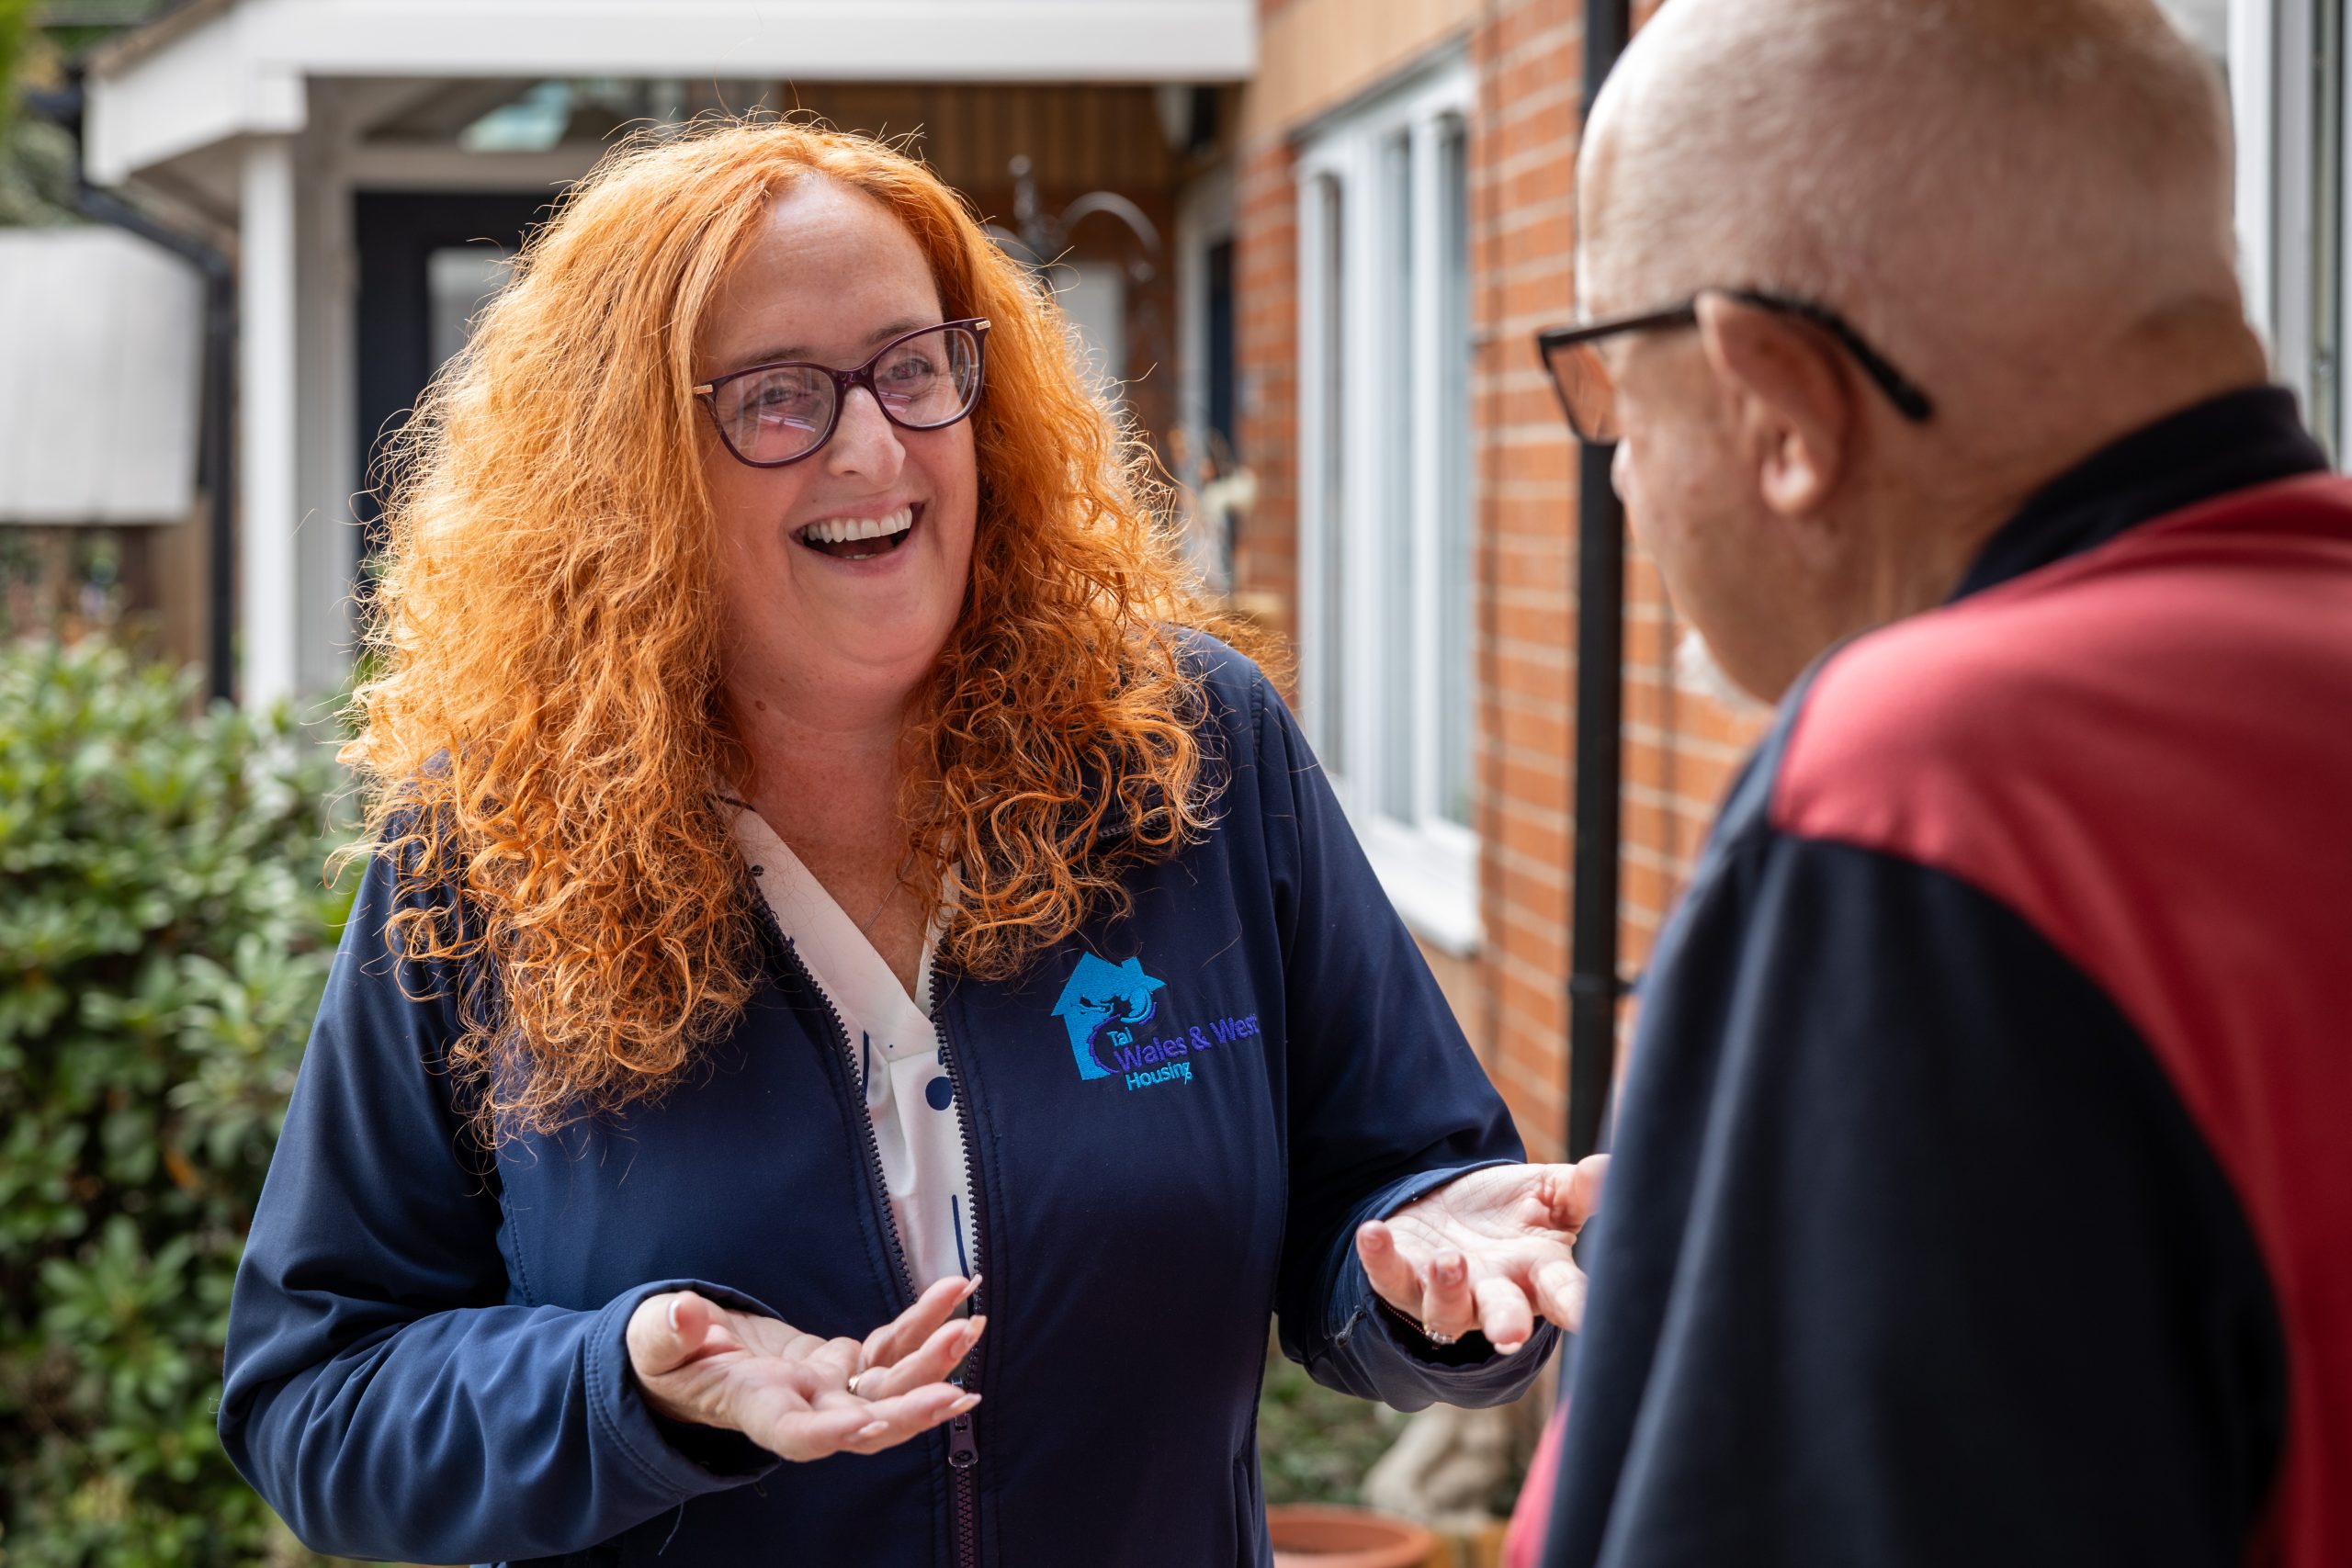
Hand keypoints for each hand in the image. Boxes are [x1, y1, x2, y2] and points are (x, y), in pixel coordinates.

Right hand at [625, 1274, 983, 1461]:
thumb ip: (667, 1331)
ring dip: (934, 1360)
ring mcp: (830, 1389)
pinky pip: (892, 1348)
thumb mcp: (656, 1343)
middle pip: (867, 1421)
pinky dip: (924, 1325)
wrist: (693, 1361)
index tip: (869, 1425)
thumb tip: (684, 1312)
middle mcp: (804, 1407)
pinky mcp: (844, 1364)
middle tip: (956, 1392)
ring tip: (971, 1325)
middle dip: (912, 1408)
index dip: (833, 1434)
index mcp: (757, 1407)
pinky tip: (956, 1296)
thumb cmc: (669, 1359)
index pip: (797, 1433)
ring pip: (891, 1386)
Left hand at [1355, 1157, 1607, 1353]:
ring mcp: (1445, 1294)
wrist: (1448, 1212)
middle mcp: (1493, 1293)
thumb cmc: (1508, 1213)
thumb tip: (1610, 1168)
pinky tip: (1373, 1232)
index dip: (1575, 1307)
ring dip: (1447, 1289)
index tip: (1587, 1318)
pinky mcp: (1401, 1280)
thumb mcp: (1547, 1195)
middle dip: (1506, 1324)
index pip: (1563, 1294)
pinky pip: (1388, 1277)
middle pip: (1502, 1316)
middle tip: (1509, 1335)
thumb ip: (1579, 1190)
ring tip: (1449, 1262)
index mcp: (1537, 1275)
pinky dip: (1379, 1257)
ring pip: (1445, 1310)